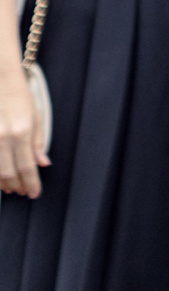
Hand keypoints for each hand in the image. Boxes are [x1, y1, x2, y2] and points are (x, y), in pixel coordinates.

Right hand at [0, 63, 46, 199]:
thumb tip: (42, 164)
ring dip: (3, 182)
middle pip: (9, 172)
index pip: (27, 167)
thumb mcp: (35, 117)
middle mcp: (2, 138)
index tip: (34, 193)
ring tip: (11, 187)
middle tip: (22, 192)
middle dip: (17, 186)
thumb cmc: (19, 97)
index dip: (31, 183)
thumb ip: (38, 143)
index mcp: (21, 133)